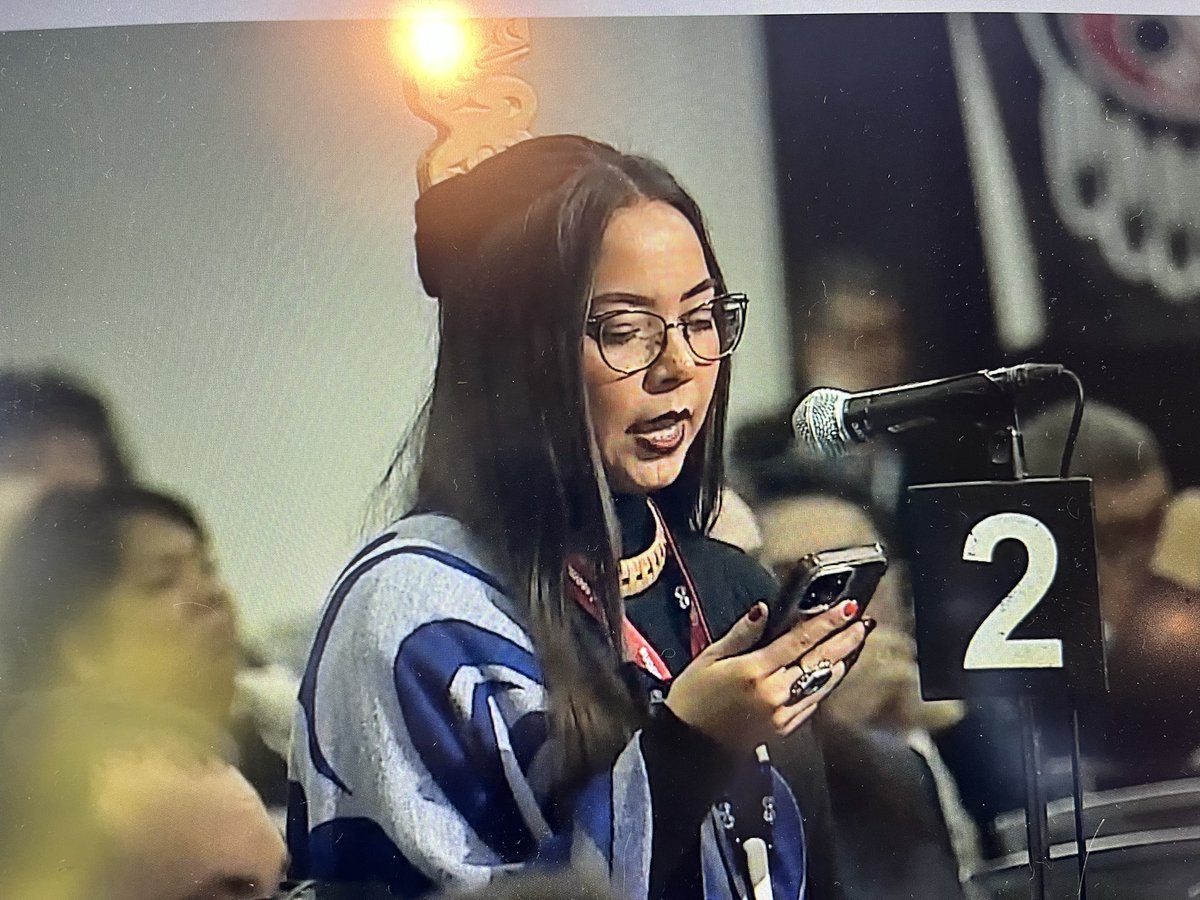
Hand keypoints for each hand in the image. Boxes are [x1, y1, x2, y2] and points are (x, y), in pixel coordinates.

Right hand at [665, 599, 867, 750]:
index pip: (799, 641)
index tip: (846, 607)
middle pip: (818, 661)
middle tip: (863, 622)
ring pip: (821, 683)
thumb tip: (763, 611)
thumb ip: (740, 634)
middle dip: (843, 639)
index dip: (826, 622)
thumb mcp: (709, 659)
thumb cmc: (693, 699)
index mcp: (754, 671)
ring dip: (840, 661)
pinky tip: (833, 671)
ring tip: (855, 642)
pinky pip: (813, 702)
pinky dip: (826, 683)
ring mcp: (782, 713)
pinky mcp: (784, 728)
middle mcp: (773, 693)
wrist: (689, 746)